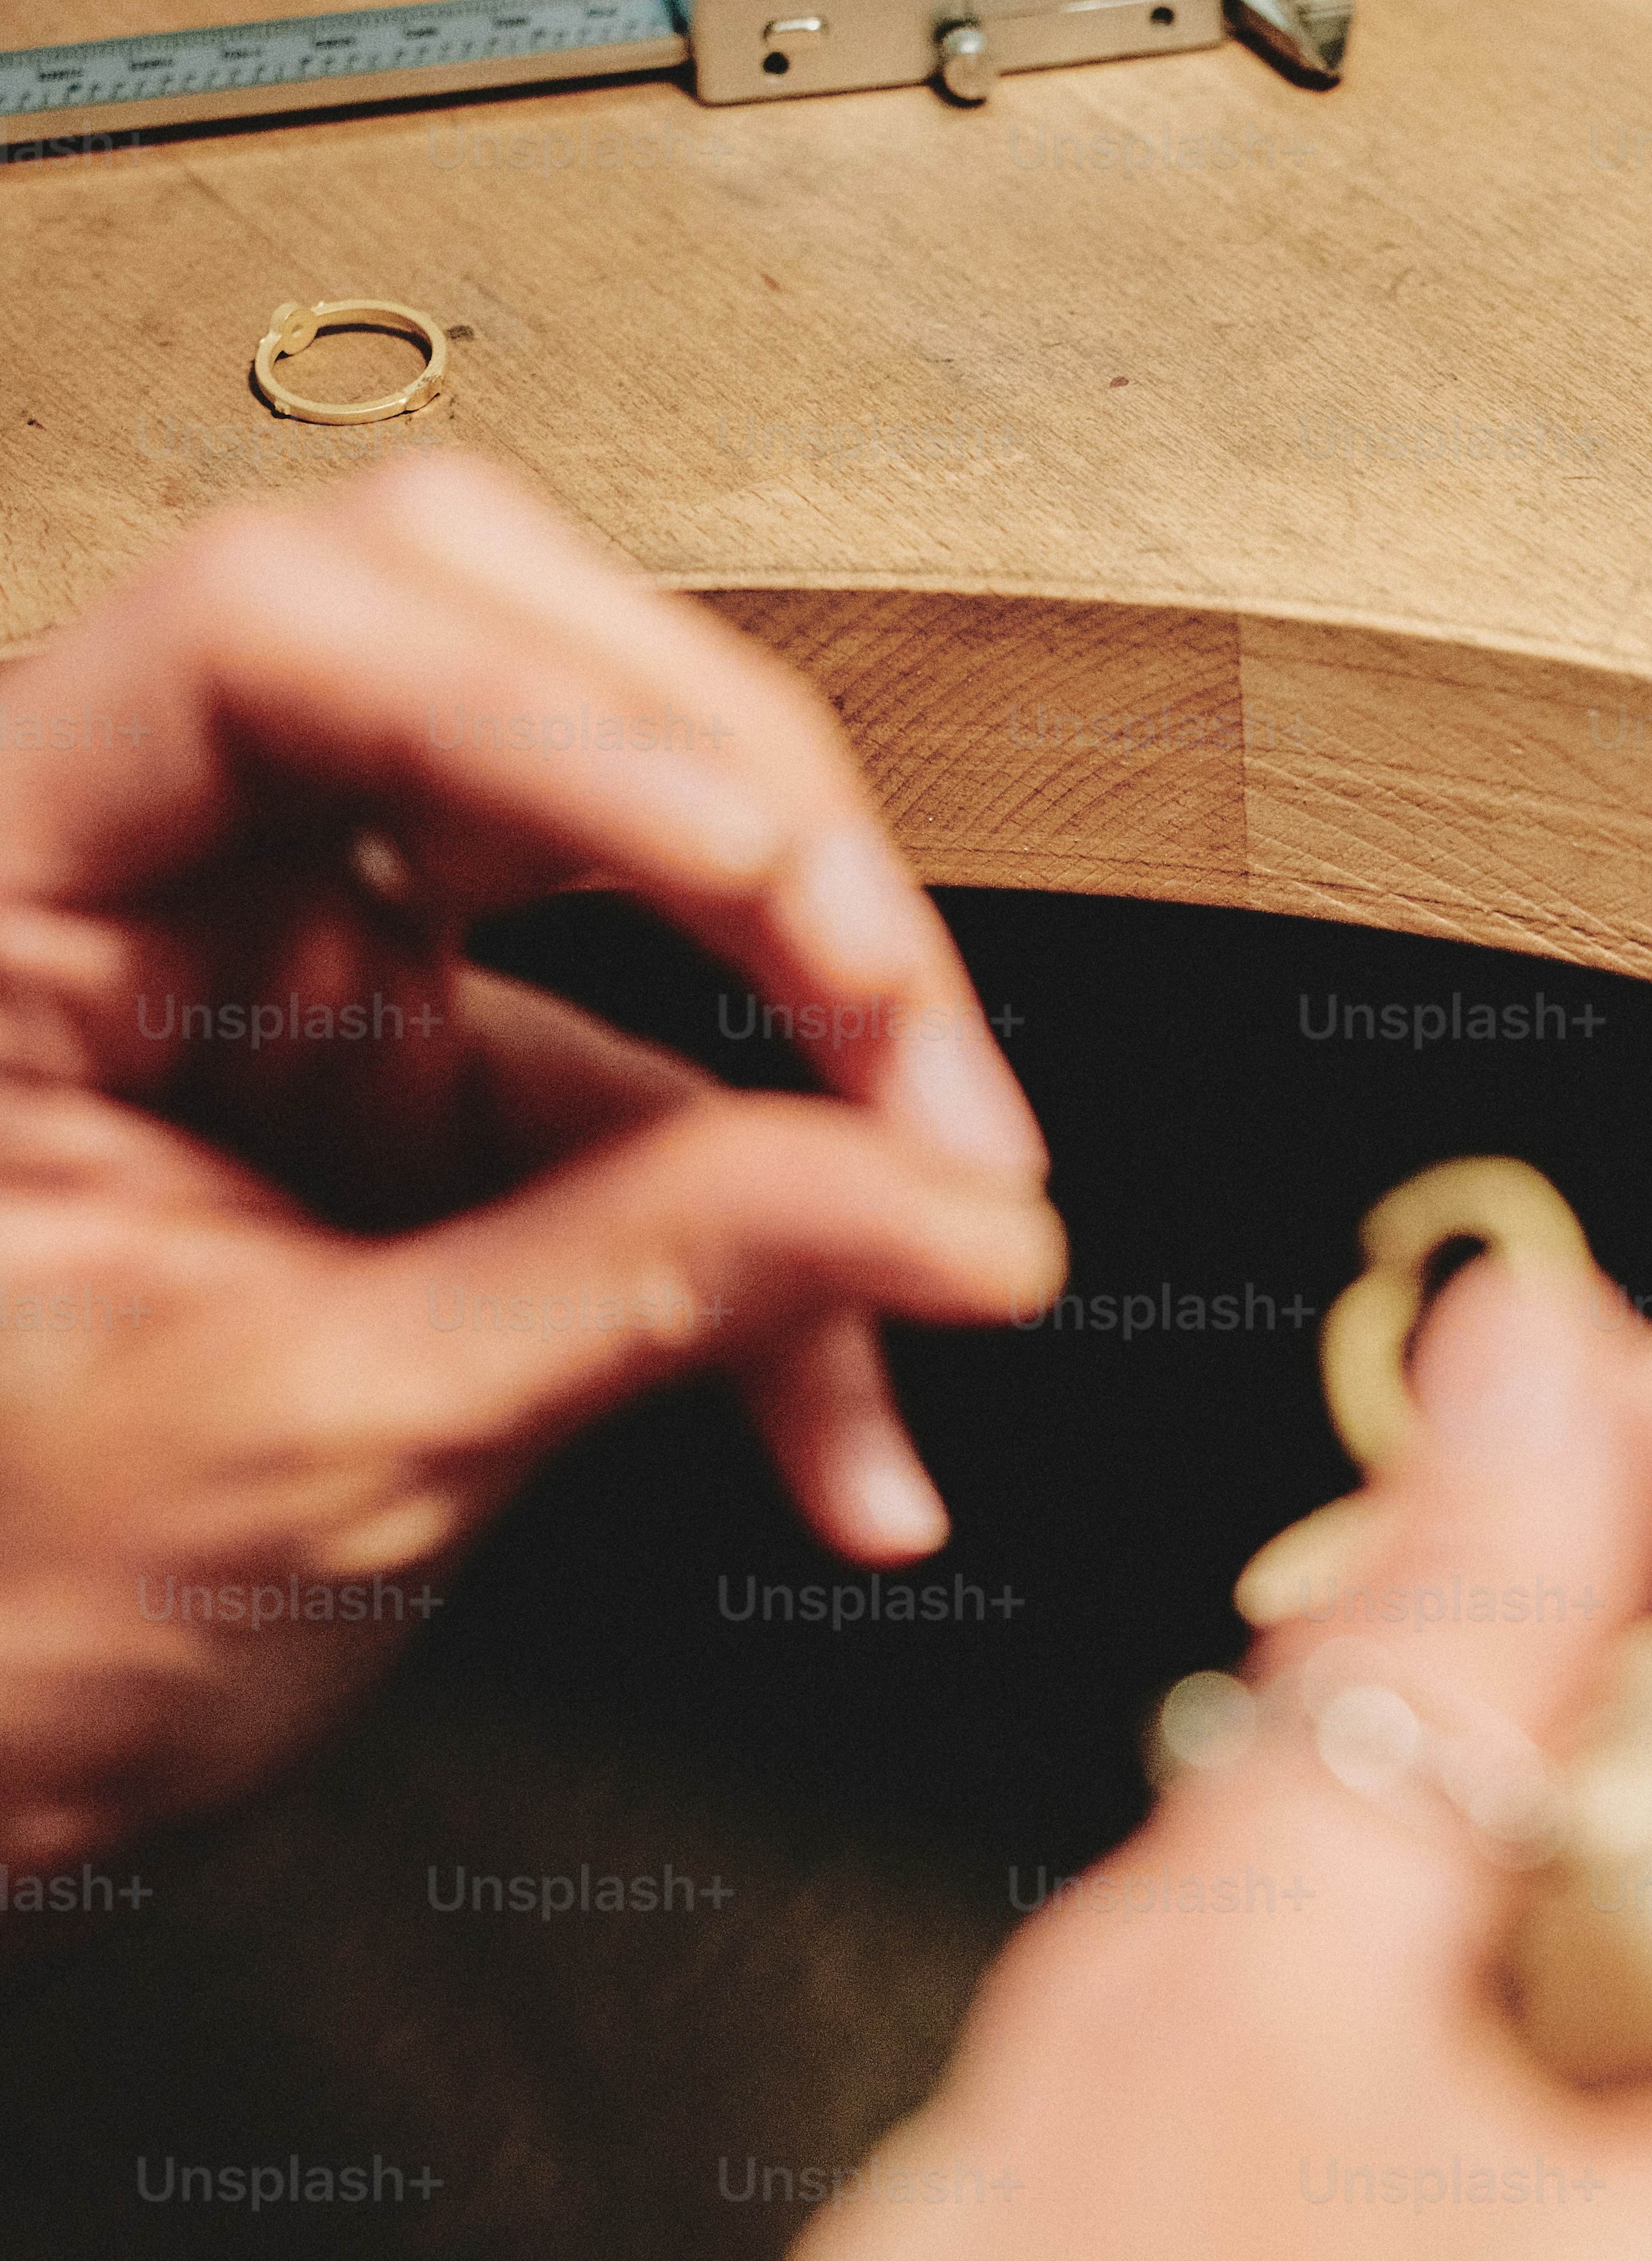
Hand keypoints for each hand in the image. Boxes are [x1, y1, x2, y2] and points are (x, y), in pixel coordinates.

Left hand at [0, 453, 1060, 1857]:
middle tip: (906, 1037)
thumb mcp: (333, 1452)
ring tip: (948, 1211)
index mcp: (0, 895)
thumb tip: (939, 1213)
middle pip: (499, 653)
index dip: (559, 718)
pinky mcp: (411, 1081)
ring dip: (821, 1013)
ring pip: (616, 830)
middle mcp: (146, 875)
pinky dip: (787, 1236)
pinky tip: (846, 1415)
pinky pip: (653, 1090)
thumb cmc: (0, 1620)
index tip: (775, 885)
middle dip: (756, 829)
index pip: (286, 640)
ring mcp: (289, 964)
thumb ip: (648, 1295)